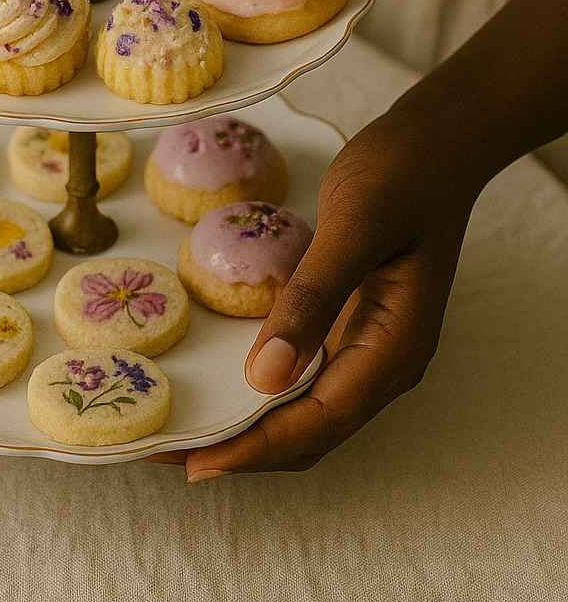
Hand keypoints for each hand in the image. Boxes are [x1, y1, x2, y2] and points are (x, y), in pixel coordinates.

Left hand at [149, 102, 479, 478]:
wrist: (439, 141)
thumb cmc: (402, 174)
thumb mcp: (354, 225)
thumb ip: (314, 298)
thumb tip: (266, 376)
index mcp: (396, 348)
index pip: (319, 423)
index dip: (254, 449)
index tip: (194, 461)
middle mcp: (385, 362)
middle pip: (309, 434)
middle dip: (240, 450)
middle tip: (162, 450)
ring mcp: (370, 347)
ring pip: (305, 413)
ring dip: (247, 428)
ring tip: (180, 428)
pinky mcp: (351, 326)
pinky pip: (303, 377)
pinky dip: (260, 392)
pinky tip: (220, 382)